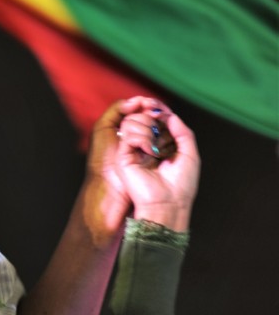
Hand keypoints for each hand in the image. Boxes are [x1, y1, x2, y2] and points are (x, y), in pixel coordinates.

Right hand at [113, 103, 198, 230]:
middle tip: (162, 130)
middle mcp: (145, 146)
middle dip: (153, 117)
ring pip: (132, 121)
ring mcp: (133, 150)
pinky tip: (150, 152)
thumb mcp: (190, 154)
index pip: (155, 118)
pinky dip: (142, 138)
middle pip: (142, 115)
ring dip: (147, 128)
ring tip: (156, 146)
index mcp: (160, 145)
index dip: (160, 111)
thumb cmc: (181, 185)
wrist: (169, 203)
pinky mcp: (124, 157)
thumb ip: (183, 132)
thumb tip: (169, 115)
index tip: (165, 111)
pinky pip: (128, 135)